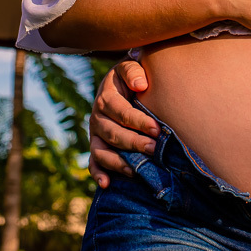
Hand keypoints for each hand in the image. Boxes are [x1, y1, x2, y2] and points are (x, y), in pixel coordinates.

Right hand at [88, 61, 158, 187]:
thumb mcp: (130, 66)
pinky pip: (93, 162)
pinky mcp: (97, 145)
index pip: (121, 112)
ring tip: (136, 170)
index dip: (138, 121)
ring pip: (101, 151)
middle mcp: (97, 117)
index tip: (156, 128)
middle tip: (154, 149)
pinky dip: (97, 173)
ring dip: (118, 162)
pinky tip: (106, 184)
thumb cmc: (131, 76)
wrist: (119, 82)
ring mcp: (96, 134)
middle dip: (134, 143)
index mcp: (106, 97)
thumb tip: (141, 84)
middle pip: (113, 134)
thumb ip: (133, 71)